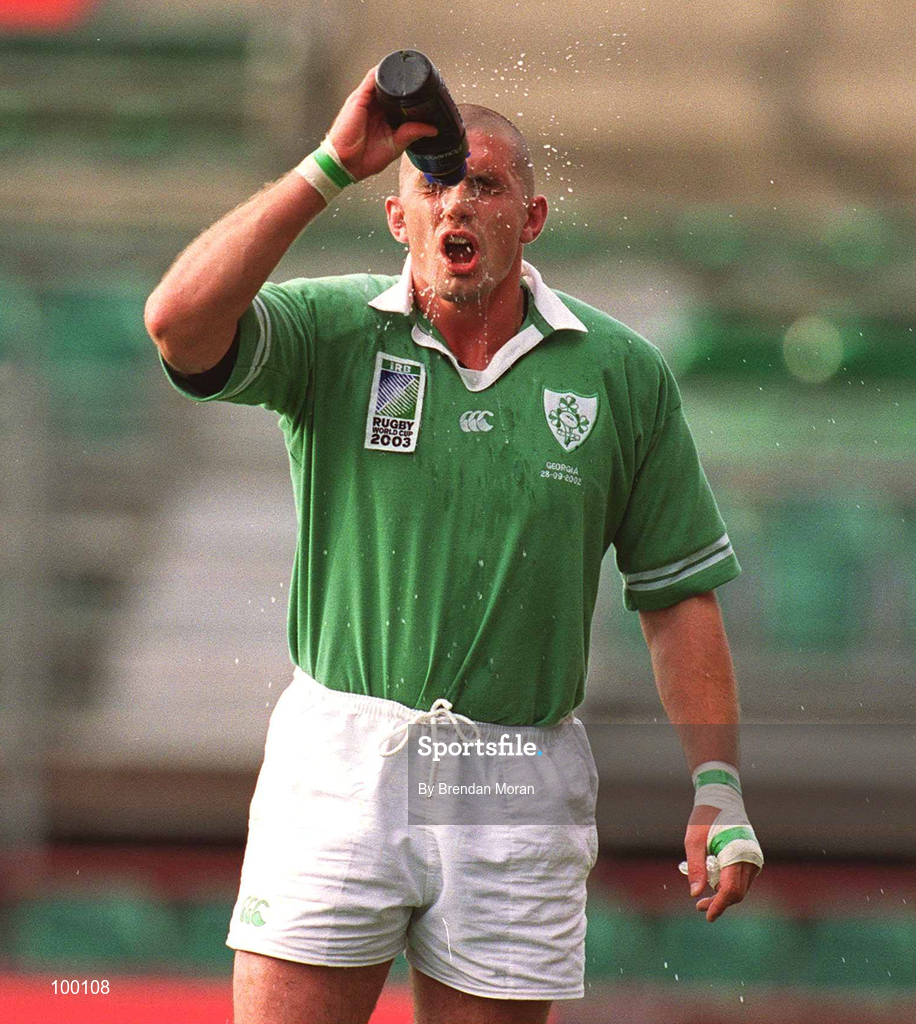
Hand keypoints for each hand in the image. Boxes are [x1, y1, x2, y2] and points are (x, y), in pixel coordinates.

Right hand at [326, 67, 438, 181]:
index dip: (410, 95)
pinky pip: (372, 78)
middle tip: (422, 78)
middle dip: (405, 82)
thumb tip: (432, 129)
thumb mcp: (395, 145)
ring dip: (396, 73)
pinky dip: (383, 71)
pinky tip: (395, 68)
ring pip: (383, 79)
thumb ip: (412, 133)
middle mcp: (375, 107)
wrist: (345, 164)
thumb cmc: (363, 159)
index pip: (398, 100)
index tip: (426, 91)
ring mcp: (367, 101)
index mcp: (383, 118)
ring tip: (411, 69)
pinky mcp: (359, 98)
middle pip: (392, 87)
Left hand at [683, 803, 759, 921]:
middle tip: (699, 906)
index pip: (731, 889)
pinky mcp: (751, 858)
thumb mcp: (694, 840)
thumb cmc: (705, 817)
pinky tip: (714, 885)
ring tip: (703, 899)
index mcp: (737, 853)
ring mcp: (753, 858)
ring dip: (724, 896)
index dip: (719, 904)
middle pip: (737, 892)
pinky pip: (742, 879)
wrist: (721, 798)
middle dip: (719, 903)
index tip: (707, 915)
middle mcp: (750, 858)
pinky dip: (729, 886)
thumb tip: (695, 894)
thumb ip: (696, 866)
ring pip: (741, 887)